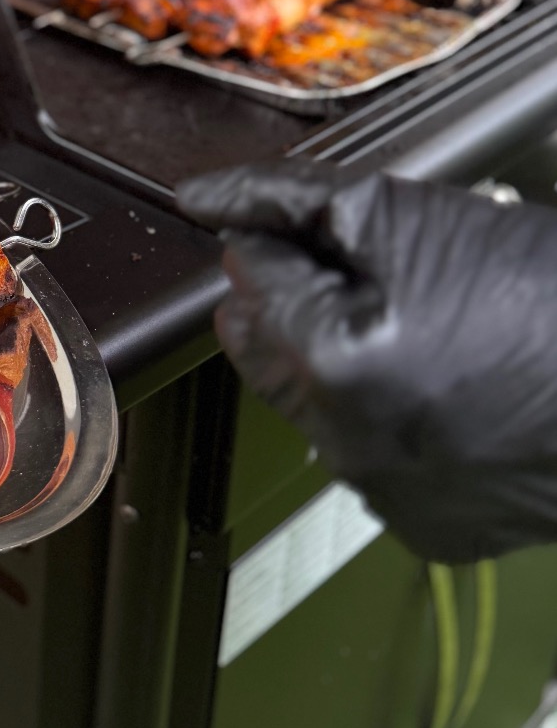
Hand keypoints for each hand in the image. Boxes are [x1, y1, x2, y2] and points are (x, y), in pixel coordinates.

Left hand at [178, 161, 556, 562]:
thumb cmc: (552, 301)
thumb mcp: (410, 215)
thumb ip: (292, 202)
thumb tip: (205, 198)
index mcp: (328, 365)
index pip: (249, 276)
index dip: (280, 234)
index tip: (316, 225)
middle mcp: (344, 446)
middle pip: (270, 345)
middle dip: (305, 297)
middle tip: (384, 270)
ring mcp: (387, 495)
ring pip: (316, 401)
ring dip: (345, 356)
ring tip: (434, 325)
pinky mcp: (432, 528)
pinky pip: (374, 455)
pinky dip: (392, 416)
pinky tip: (452, 385)